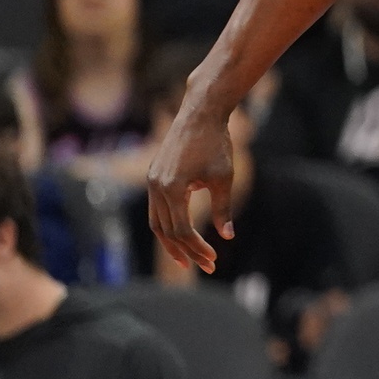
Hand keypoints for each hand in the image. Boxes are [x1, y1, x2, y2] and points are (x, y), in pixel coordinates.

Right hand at [146, 99, 236, 274]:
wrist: (201, 113)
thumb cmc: (216, 143)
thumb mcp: (224, 177)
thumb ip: (223, 208)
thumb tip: (227, 236)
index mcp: (172, 189)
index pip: (182, 230)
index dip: (197, 247)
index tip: (214, 259)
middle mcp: (156, 187)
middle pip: (167, 231)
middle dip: (186, 250)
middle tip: (206, 265)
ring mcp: (152, 182)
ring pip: (157, 222)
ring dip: (171, 242)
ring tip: (187, 259)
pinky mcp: (153, 176)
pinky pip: (157, 209)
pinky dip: (168, 224)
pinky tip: (180, 234)